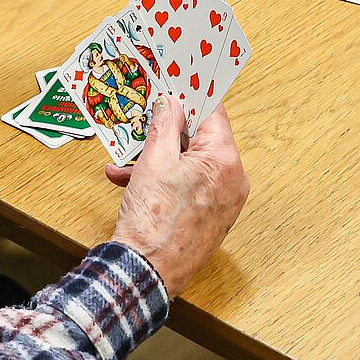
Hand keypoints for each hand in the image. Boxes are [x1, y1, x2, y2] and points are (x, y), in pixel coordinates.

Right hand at [106, 100, 249, 298]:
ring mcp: (224, 202)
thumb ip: (165, 124)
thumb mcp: (154, 160)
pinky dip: (164, 181)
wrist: (144, 273)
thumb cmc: (152, 221)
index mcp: (225, 160)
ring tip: (126, 162)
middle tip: (145, 121)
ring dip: (158, 159)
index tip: (174, 85)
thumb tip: (172, 102)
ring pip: (191, 165)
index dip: (189, 97)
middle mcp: (233, 181)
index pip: (213, 112)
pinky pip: (190, 187)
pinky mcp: (211, 219)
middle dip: (168, 132)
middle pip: (202, 139)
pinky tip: (130, 183)